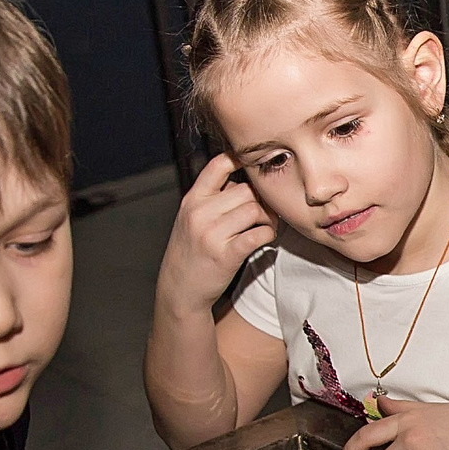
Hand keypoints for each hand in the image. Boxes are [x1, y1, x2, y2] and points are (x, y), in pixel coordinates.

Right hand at [156, 152, 278, 316]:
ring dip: (269, 217)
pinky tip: (266, 238)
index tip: (254, 169)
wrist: (179, 289)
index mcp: (192, 200)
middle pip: (246, 190)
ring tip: (268, 225)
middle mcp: (200, 213)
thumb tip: (242, 179)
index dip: (240, 160)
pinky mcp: (227, 254)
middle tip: (268, 211)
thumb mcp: (191, 218)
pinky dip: (269, 234)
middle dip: (263, 199)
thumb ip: (212, 198)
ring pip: (255, 210)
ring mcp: (212, 234)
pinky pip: (259, 234)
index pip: (218, 165)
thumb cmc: (190, 252)